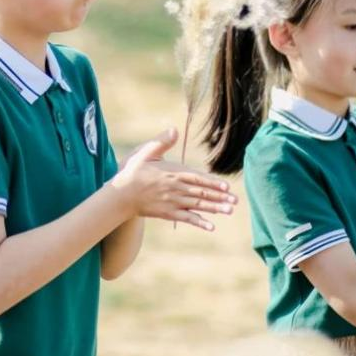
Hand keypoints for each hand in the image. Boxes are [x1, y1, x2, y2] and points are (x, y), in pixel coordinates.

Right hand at [110, 127, 235, 229]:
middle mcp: (175, 188)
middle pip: (201, 193)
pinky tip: (211, 226)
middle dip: (219, 197)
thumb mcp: (146, 152)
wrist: (121, 194)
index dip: (213, 183)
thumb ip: (162, 142)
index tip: (227, 187)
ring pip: (197, 206)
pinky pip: (186, 218)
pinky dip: (199, 222)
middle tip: (235, 201)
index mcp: (173, 173)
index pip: (197, 178)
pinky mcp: (168, 213)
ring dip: (214, 209)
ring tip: (229, 211)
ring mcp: (172, 202)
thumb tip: (174, 129)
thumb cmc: (133, 171)